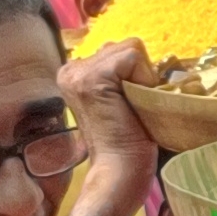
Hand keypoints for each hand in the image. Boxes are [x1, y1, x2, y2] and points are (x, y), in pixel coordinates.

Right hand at [57, 40, 162, 186]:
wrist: (120, 168)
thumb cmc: (128, 140)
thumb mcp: (121, 99)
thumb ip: (121, 76)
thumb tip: (142, 57)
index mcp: (76, 73)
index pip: (119, 51)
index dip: (136, 74)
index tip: (129, 102)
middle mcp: (72, 69)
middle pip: (124, 47)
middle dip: (139, 73)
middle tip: (132, 106)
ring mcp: (79, 72)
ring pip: (131, 50)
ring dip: (142, 77)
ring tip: (131, 106)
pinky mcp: (93, 78)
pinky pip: (133, 57)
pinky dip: (144, 78)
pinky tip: (133, 103)